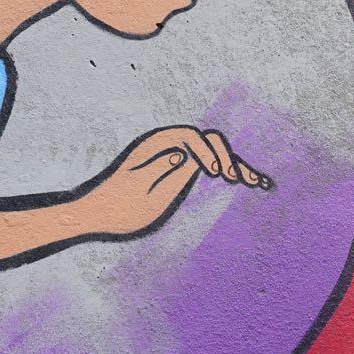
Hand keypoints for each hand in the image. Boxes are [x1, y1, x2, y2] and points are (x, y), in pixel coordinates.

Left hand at [86, 126, 270, 237]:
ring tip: (260, 183)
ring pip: (210, 154)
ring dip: (234, 166)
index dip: (211, 153)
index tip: (218, 175)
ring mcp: (172, 157)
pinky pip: (203, 165)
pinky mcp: (174, 170)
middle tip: (251, 182)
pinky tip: (241, 182)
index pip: (196, 138)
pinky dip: (222, 172)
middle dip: (232, 160)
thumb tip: (192, 153)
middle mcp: (167, 146)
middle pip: (208, 143)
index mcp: (157, 145)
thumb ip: (169, 173)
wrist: (93, 215)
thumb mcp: (144, 194)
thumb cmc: (116, 208)